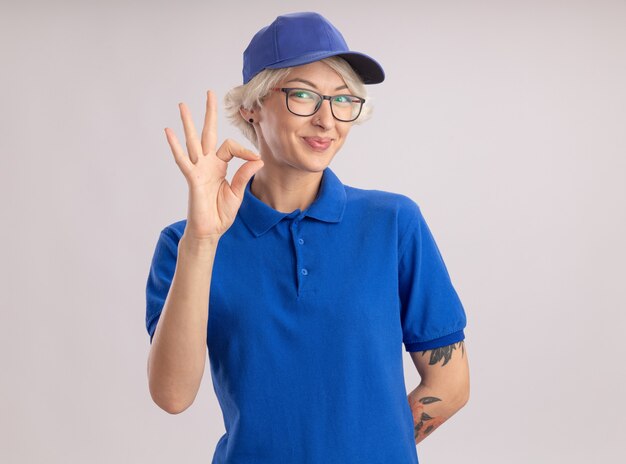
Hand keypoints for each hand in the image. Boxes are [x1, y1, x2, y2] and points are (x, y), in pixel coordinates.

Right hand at [164, 90, 263, 241]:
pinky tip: (169, 131)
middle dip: (209, 113)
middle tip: (210, 93)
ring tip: (183, 105)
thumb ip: (244, 176)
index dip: (245, 150)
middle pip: (208, 133)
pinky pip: (183, 160)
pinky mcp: (192, 179)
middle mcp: (208, 164)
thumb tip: (257, 159)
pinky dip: (175, 146)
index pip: (231, 147)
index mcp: (220, 166)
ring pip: (193, 142)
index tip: (256, 159)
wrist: (210, 230)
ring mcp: (198, 169)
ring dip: (188, 123)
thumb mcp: (237, 193)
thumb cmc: (221, 213)